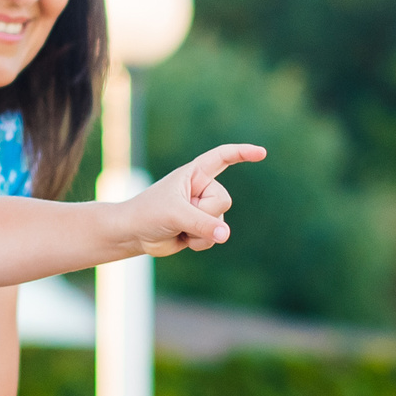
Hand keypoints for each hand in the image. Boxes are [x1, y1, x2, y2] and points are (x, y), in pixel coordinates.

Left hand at [118, 143, 265, 256]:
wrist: (134, 234)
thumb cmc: (149, 214)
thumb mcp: (175, 215)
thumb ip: (202, 224)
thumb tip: (225, 235)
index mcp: (195, 173)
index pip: (222, 157)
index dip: (242, 153)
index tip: (262, 153)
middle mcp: (202, 189)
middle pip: (224, 200)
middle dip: (205, 213)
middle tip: (180, 214)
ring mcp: (203, 209)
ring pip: (221, 222)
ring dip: (200, 231)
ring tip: (178, 227)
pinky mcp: (202, 228)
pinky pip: (214, 237)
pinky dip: (199, 242)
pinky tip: (182, 239)